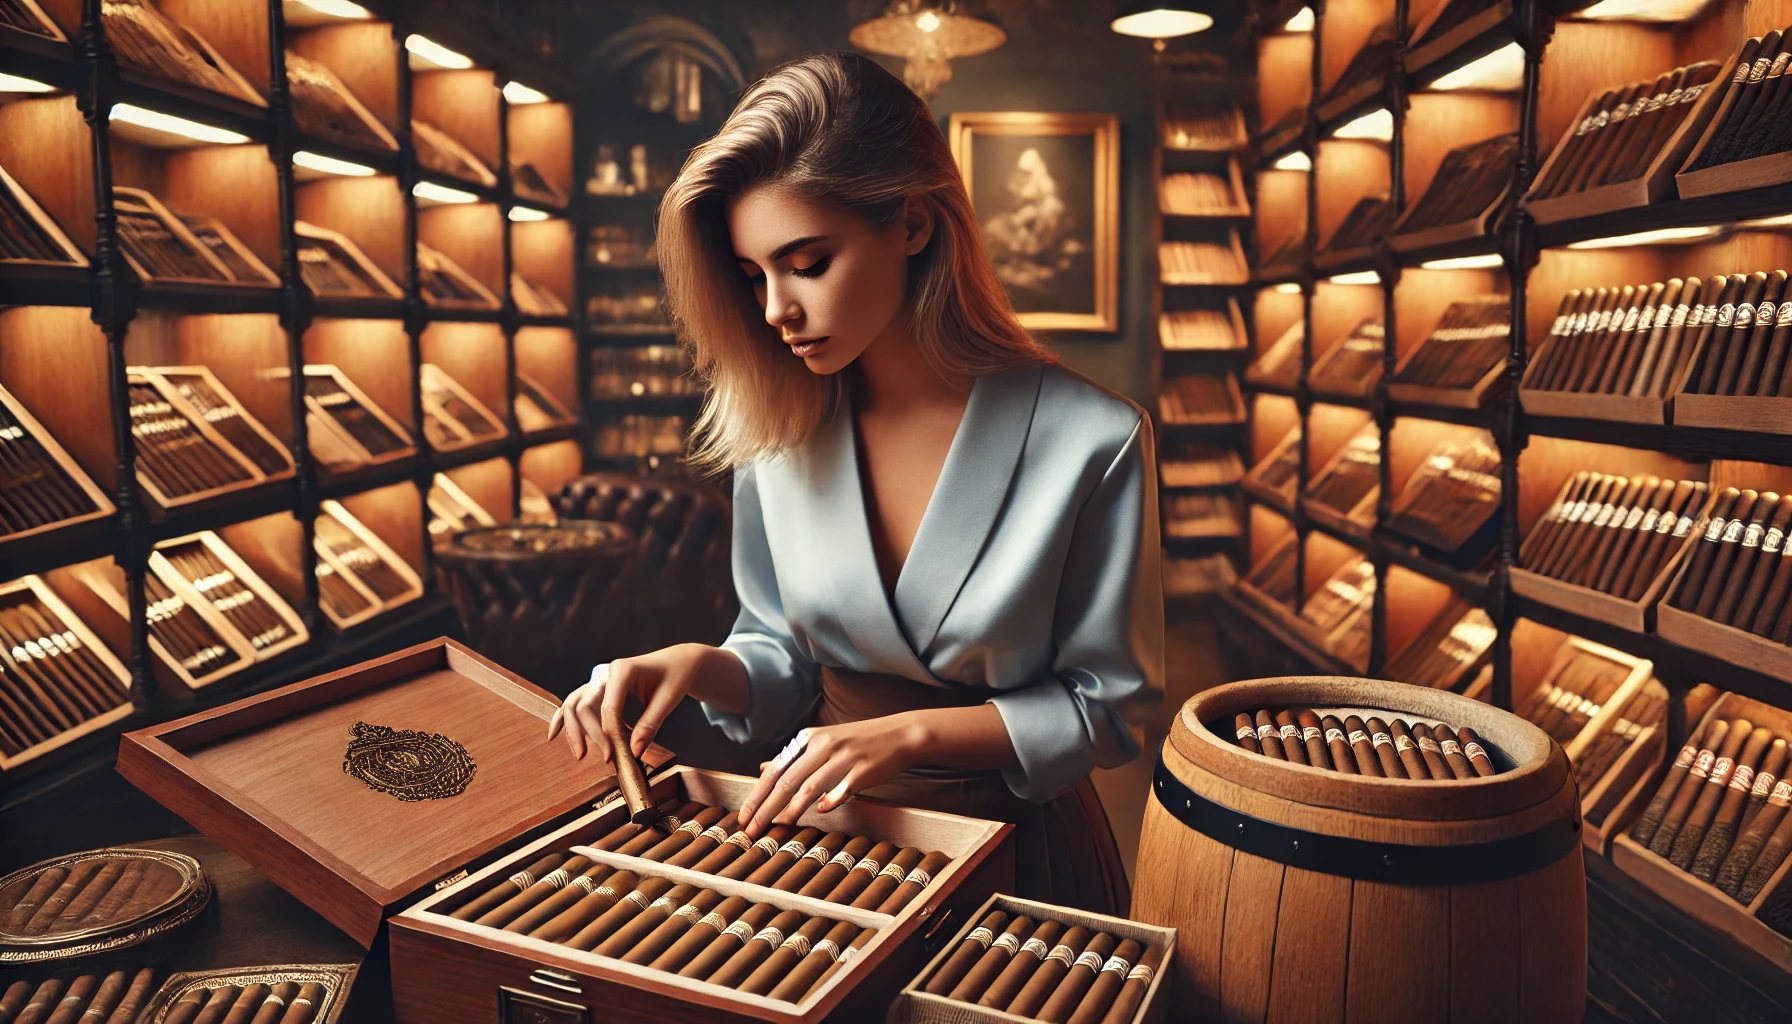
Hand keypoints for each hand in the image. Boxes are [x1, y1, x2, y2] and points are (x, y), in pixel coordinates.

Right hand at [547, 643, 711, 761]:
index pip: (608, 707)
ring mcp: (598, 679)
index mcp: (622, 670)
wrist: (676, 662)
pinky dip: (563, 718)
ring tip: (580, 754)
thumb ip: (650, 725)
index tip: (615, 756)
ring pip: (574, 703)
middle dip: (590, 734)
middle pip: (584, 705)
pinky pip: (574, 701)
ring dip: (573, 730)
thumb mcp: (667, 700)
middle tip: (605, 759)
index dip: (608, 734)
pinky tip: (553, 735)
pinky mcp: (596, 687)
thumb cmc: (674, 678)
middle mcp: (605, 672)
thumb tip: (633, 752)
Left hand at [738, 715, 924, 838]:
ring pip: (811, 785)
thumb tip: (763, 768)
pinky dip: (832, 799)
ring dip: (792, 809)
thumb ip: (794, 758)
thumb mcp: (823, 743)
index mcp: (809, 740)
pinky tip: (822, 811)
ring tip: (777, 828)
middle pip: (787, 781)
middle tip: (752, 830)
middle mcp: (823, 746)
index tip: (744, 817)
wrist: (899, 734)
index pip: (776, 770)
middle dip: (766, 808)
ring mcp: (844, 757)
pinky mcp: (863, 769)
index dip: (757, 795)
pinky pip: (844, 787)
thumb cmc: (858, 742)